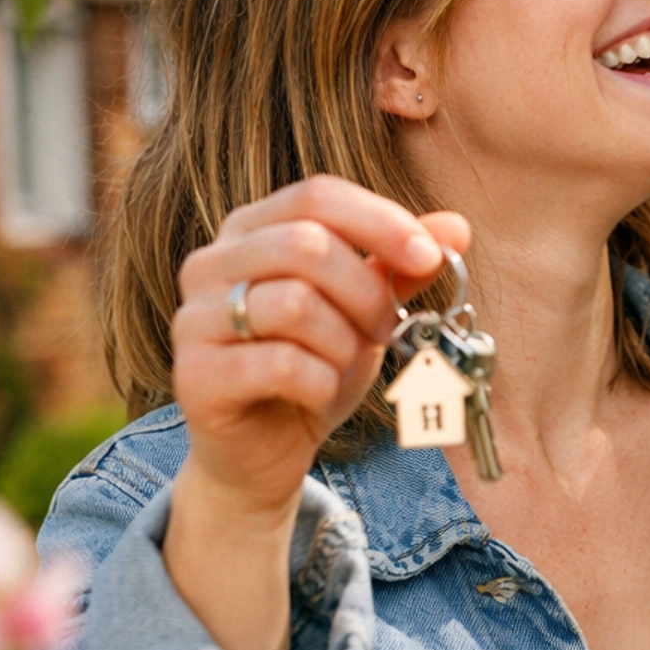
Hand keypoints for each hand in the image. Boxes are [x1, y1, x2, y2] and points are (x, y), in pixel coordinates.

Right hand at [171, 178, 469, 522]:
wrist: (265, 454)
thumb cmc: (314, 366)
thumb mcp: (365, 309)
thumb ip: (401, 266)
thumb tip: (456, 226)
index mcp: (249, 229)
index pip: (317, 195)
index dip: (381, 221)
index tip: (428, 258)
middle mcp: (210, 263)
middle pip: (307, 244)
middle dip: (367, 293)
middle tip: (387, 330)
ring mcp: (194, 319)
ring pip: (294, 303)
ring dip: (344, 341)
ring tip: (346, 363)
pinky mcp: (195, 376)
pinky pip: (280, 365)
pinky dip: (321, 382)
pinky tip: (317, 394)